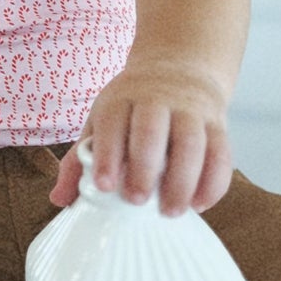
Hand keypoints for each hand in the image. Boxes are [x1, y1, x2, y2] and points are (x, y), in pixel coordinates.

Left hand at [49, 60, 232, 217]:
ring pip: (191, 141)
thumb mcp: (103, 121)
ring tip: (172, 211)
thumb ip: (80, 159)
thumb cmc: (132, 107)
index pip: (112, 123)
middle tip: (136, 201)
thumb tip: (59, 199)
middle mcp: (157, 100)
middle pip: (152, 130)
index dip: (107, 154)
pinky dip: (213, 181)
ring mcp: (190, 110)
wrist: (180, 69)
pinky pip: (221, 152)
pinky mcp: (217, 124)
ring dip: (183, 179)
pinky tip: (200, 204)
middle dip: (144, 167)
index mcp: (122, 99)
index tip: (103, 186)